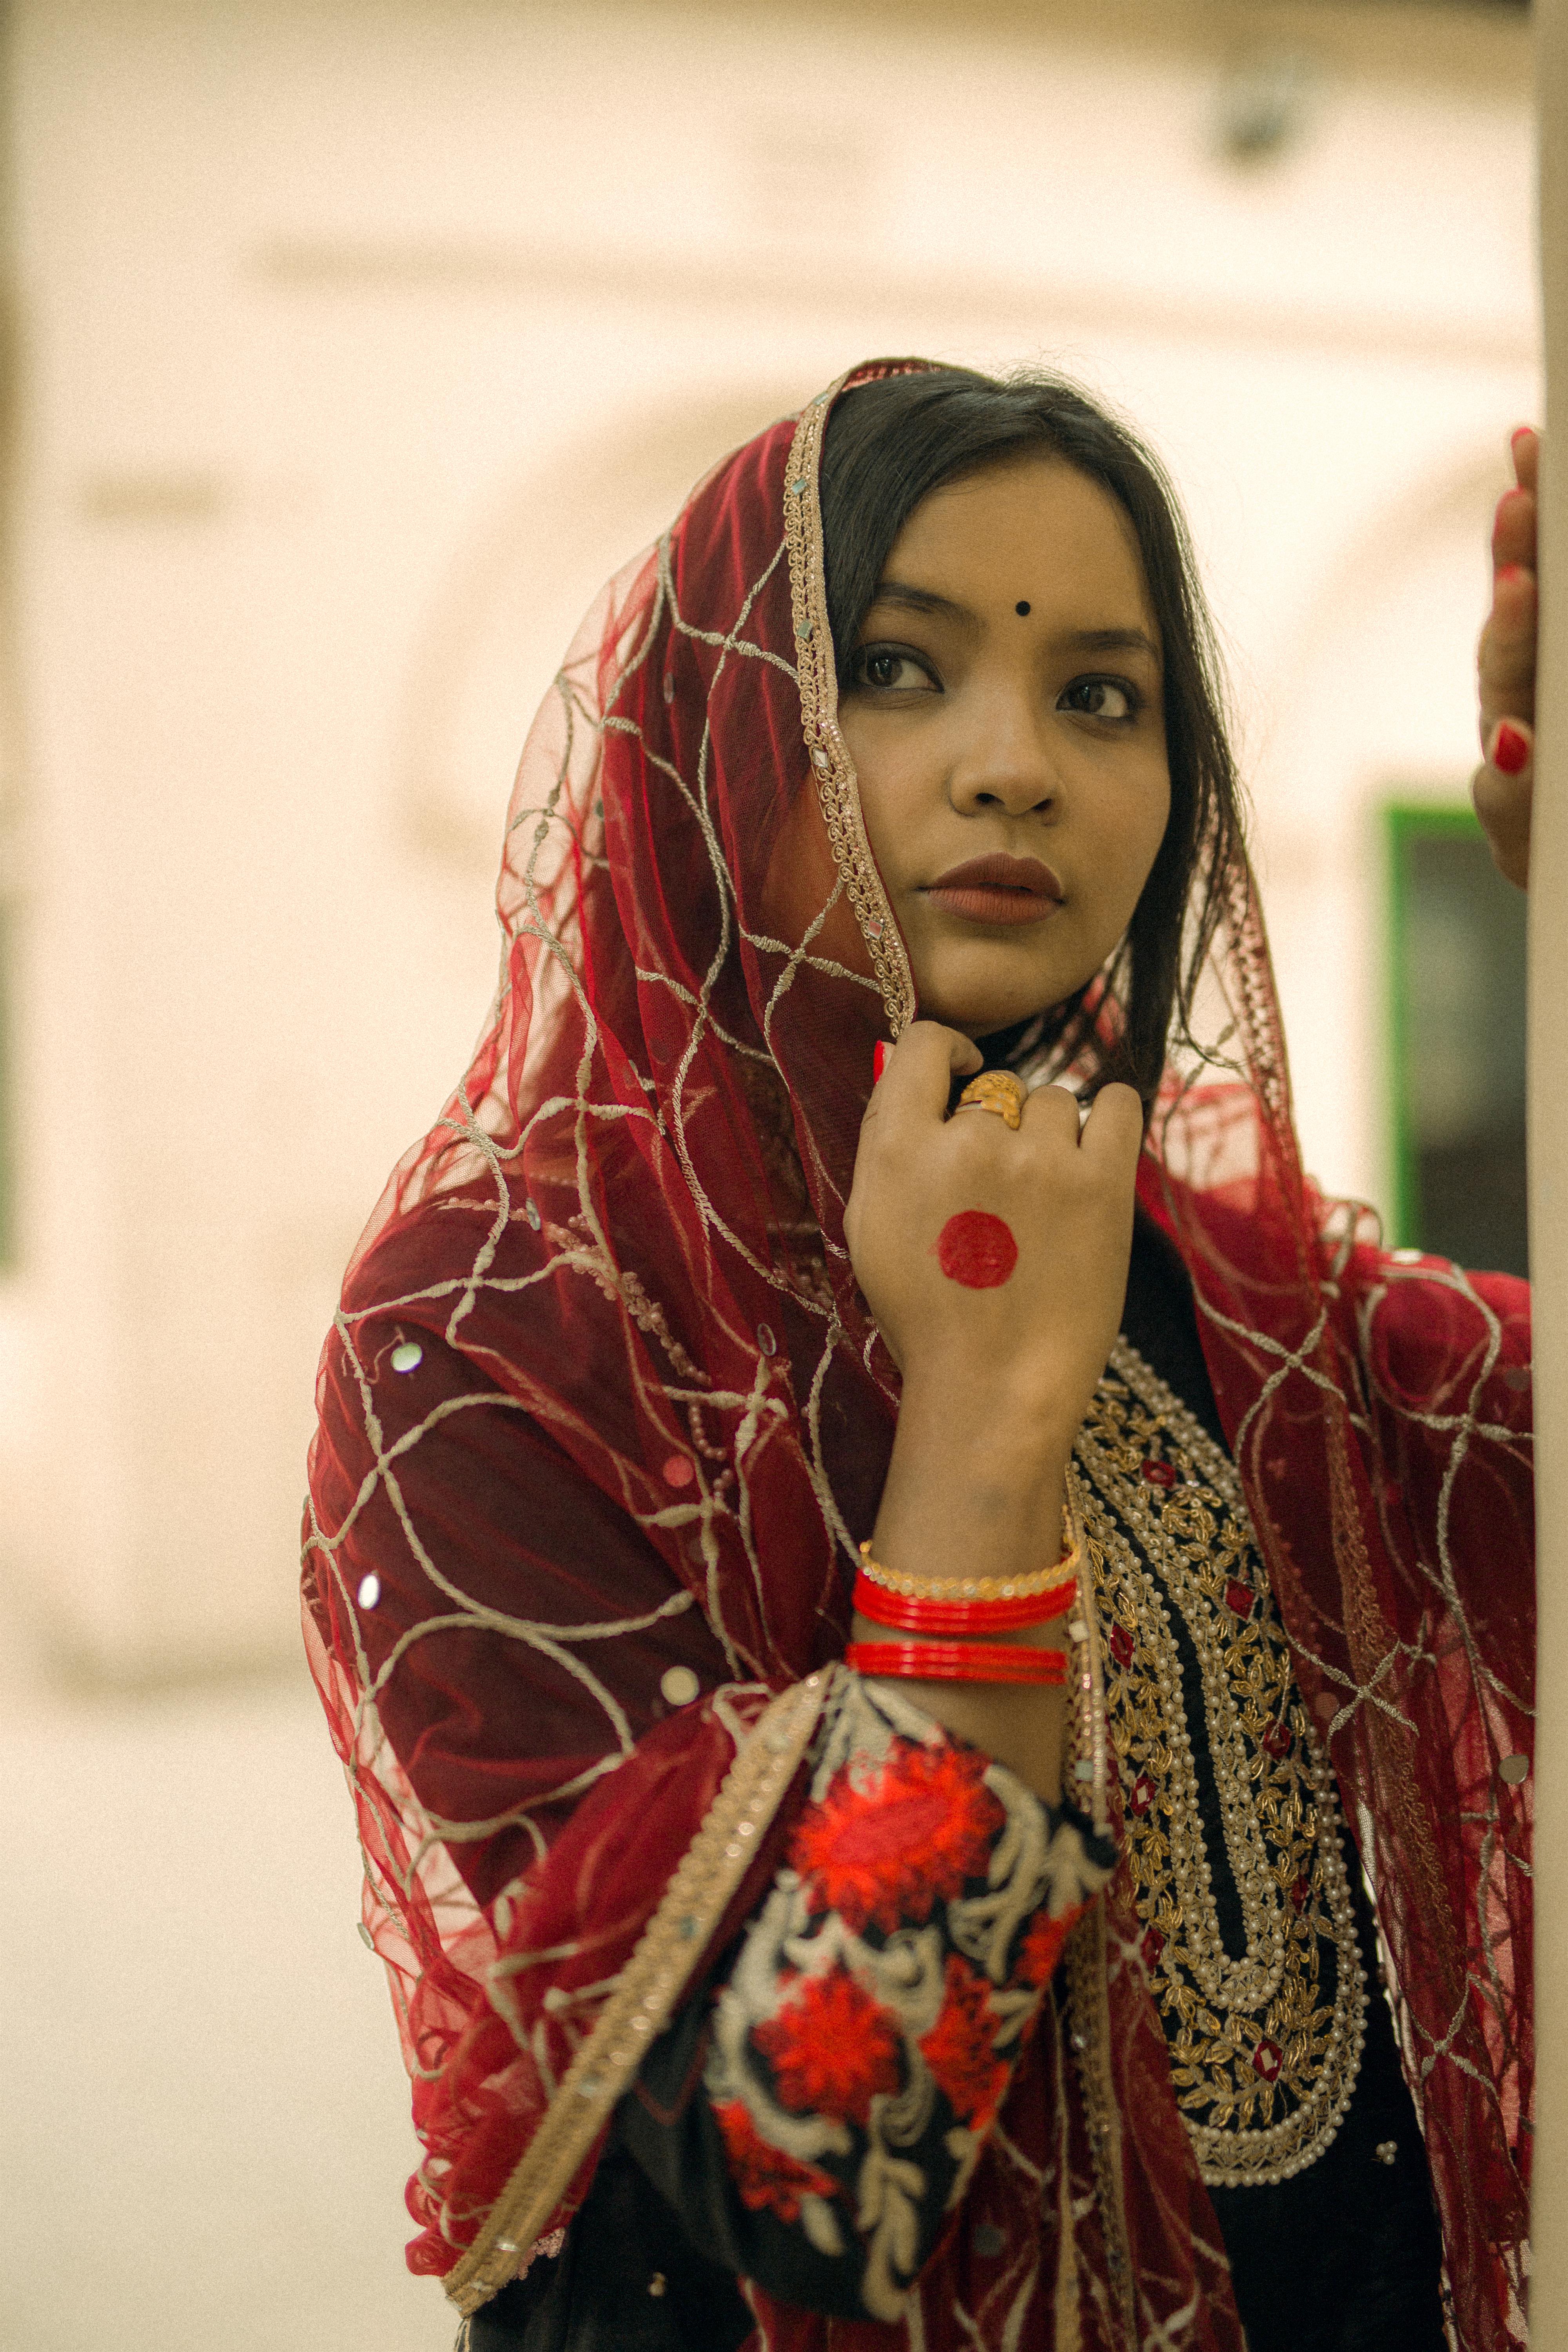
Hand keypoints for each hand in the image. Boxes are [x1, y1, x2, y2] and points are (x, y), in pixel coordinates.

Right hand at [843, 1022, 1141, 1801]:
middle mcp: (969, 1140)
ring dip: (1052, 1138)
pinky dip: (1110, 1119)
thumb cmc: (927, 1319)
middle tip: (1002, 1190)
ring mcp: (1041, 1159)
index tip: (960, 1079)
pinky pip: (1119, 1105)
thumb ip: (889, 1146)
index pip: (922, 1044)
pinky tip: (1098, 1152)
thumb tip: (912, 1073)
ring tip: (1045, 1202)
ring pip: (1055, 1102)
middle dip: (1000, 1125)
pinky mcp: (1104, 1184)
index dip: (946, 1055)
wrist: (993, 1391)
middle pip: (996, 1086)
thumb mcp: (873, 1229)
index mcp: (897, 1149)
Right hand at [1473, 426, 1536, 888]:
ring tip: (1521, 585)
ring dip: (1511, 639)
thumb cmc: (1567, 792)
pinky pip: (1510, 799)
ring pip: (1505, 699)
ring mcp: (1515, 767)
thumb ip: (1520, 670)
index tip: (1533, 443)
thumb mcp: (1548, 716)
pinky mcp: (1518, 834)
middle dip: (1517, 555)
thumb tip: (1525, 519)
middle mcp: (1524, 706)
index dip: (1528, 519)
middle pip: (1513, 621)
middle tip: (1523, 500)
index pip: (1530, 576)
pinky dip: (1513, 776)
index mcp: (1545, 666)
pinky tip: (1521, 739)